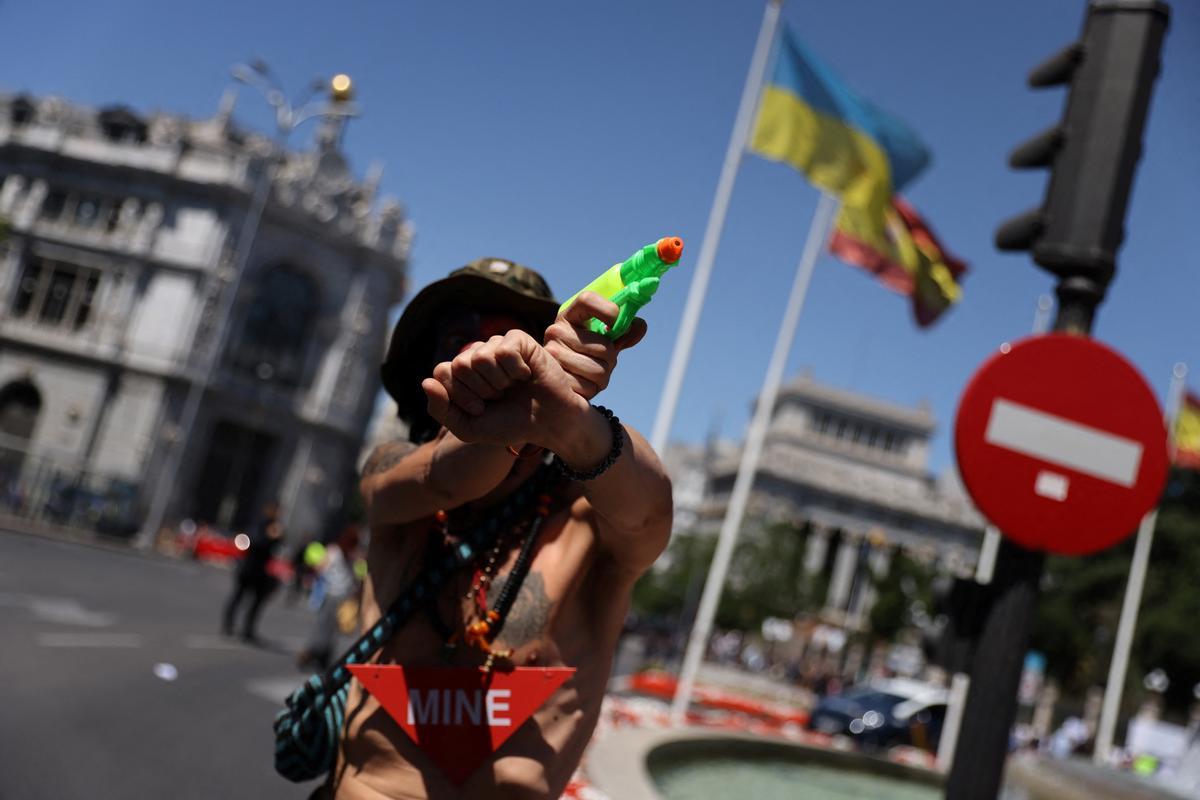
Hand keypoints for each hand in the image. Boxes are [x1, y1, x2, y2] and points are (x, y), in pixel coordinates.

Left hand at [420, 328, 587, 448]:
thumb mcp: (468, 427)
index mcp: (462, 373)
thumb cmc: (510, 424)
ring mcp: (497, 345)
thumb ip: (440, 409)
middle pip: (459, 365)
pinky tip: (526, 375)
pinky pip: (504, 351)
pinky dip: (515, 370)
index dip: (460, 396)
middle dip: (480, 390)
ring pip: (480, 358)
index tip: (480, 409)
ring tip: (513, 387)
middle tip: (499, 397)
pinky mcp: (518, 340)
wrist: (547, 423)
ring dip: (498, 382)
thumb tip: (425, 382)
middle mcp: (477, 355)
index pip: (442, 372)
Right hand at [545, 291, 646, 399]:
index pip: (588, 300)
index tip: (619, 325)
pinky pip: (589, 388)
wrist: (558, 384)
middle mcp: (555, 331)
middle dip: (610, 359)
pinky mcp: (554, 380)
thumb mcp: (603, 340)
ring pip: (599, 370)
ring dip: (602, 378)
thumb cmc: (585, 355)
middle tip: (599, 361)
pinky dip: (592, 390)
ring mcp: (552, 355)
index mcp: (569, 316)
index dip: (609, 310)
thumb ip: (623, 332)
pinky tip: (581, 385)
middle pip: (604, 347)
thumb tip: (640, 326)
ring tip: (589, 375)